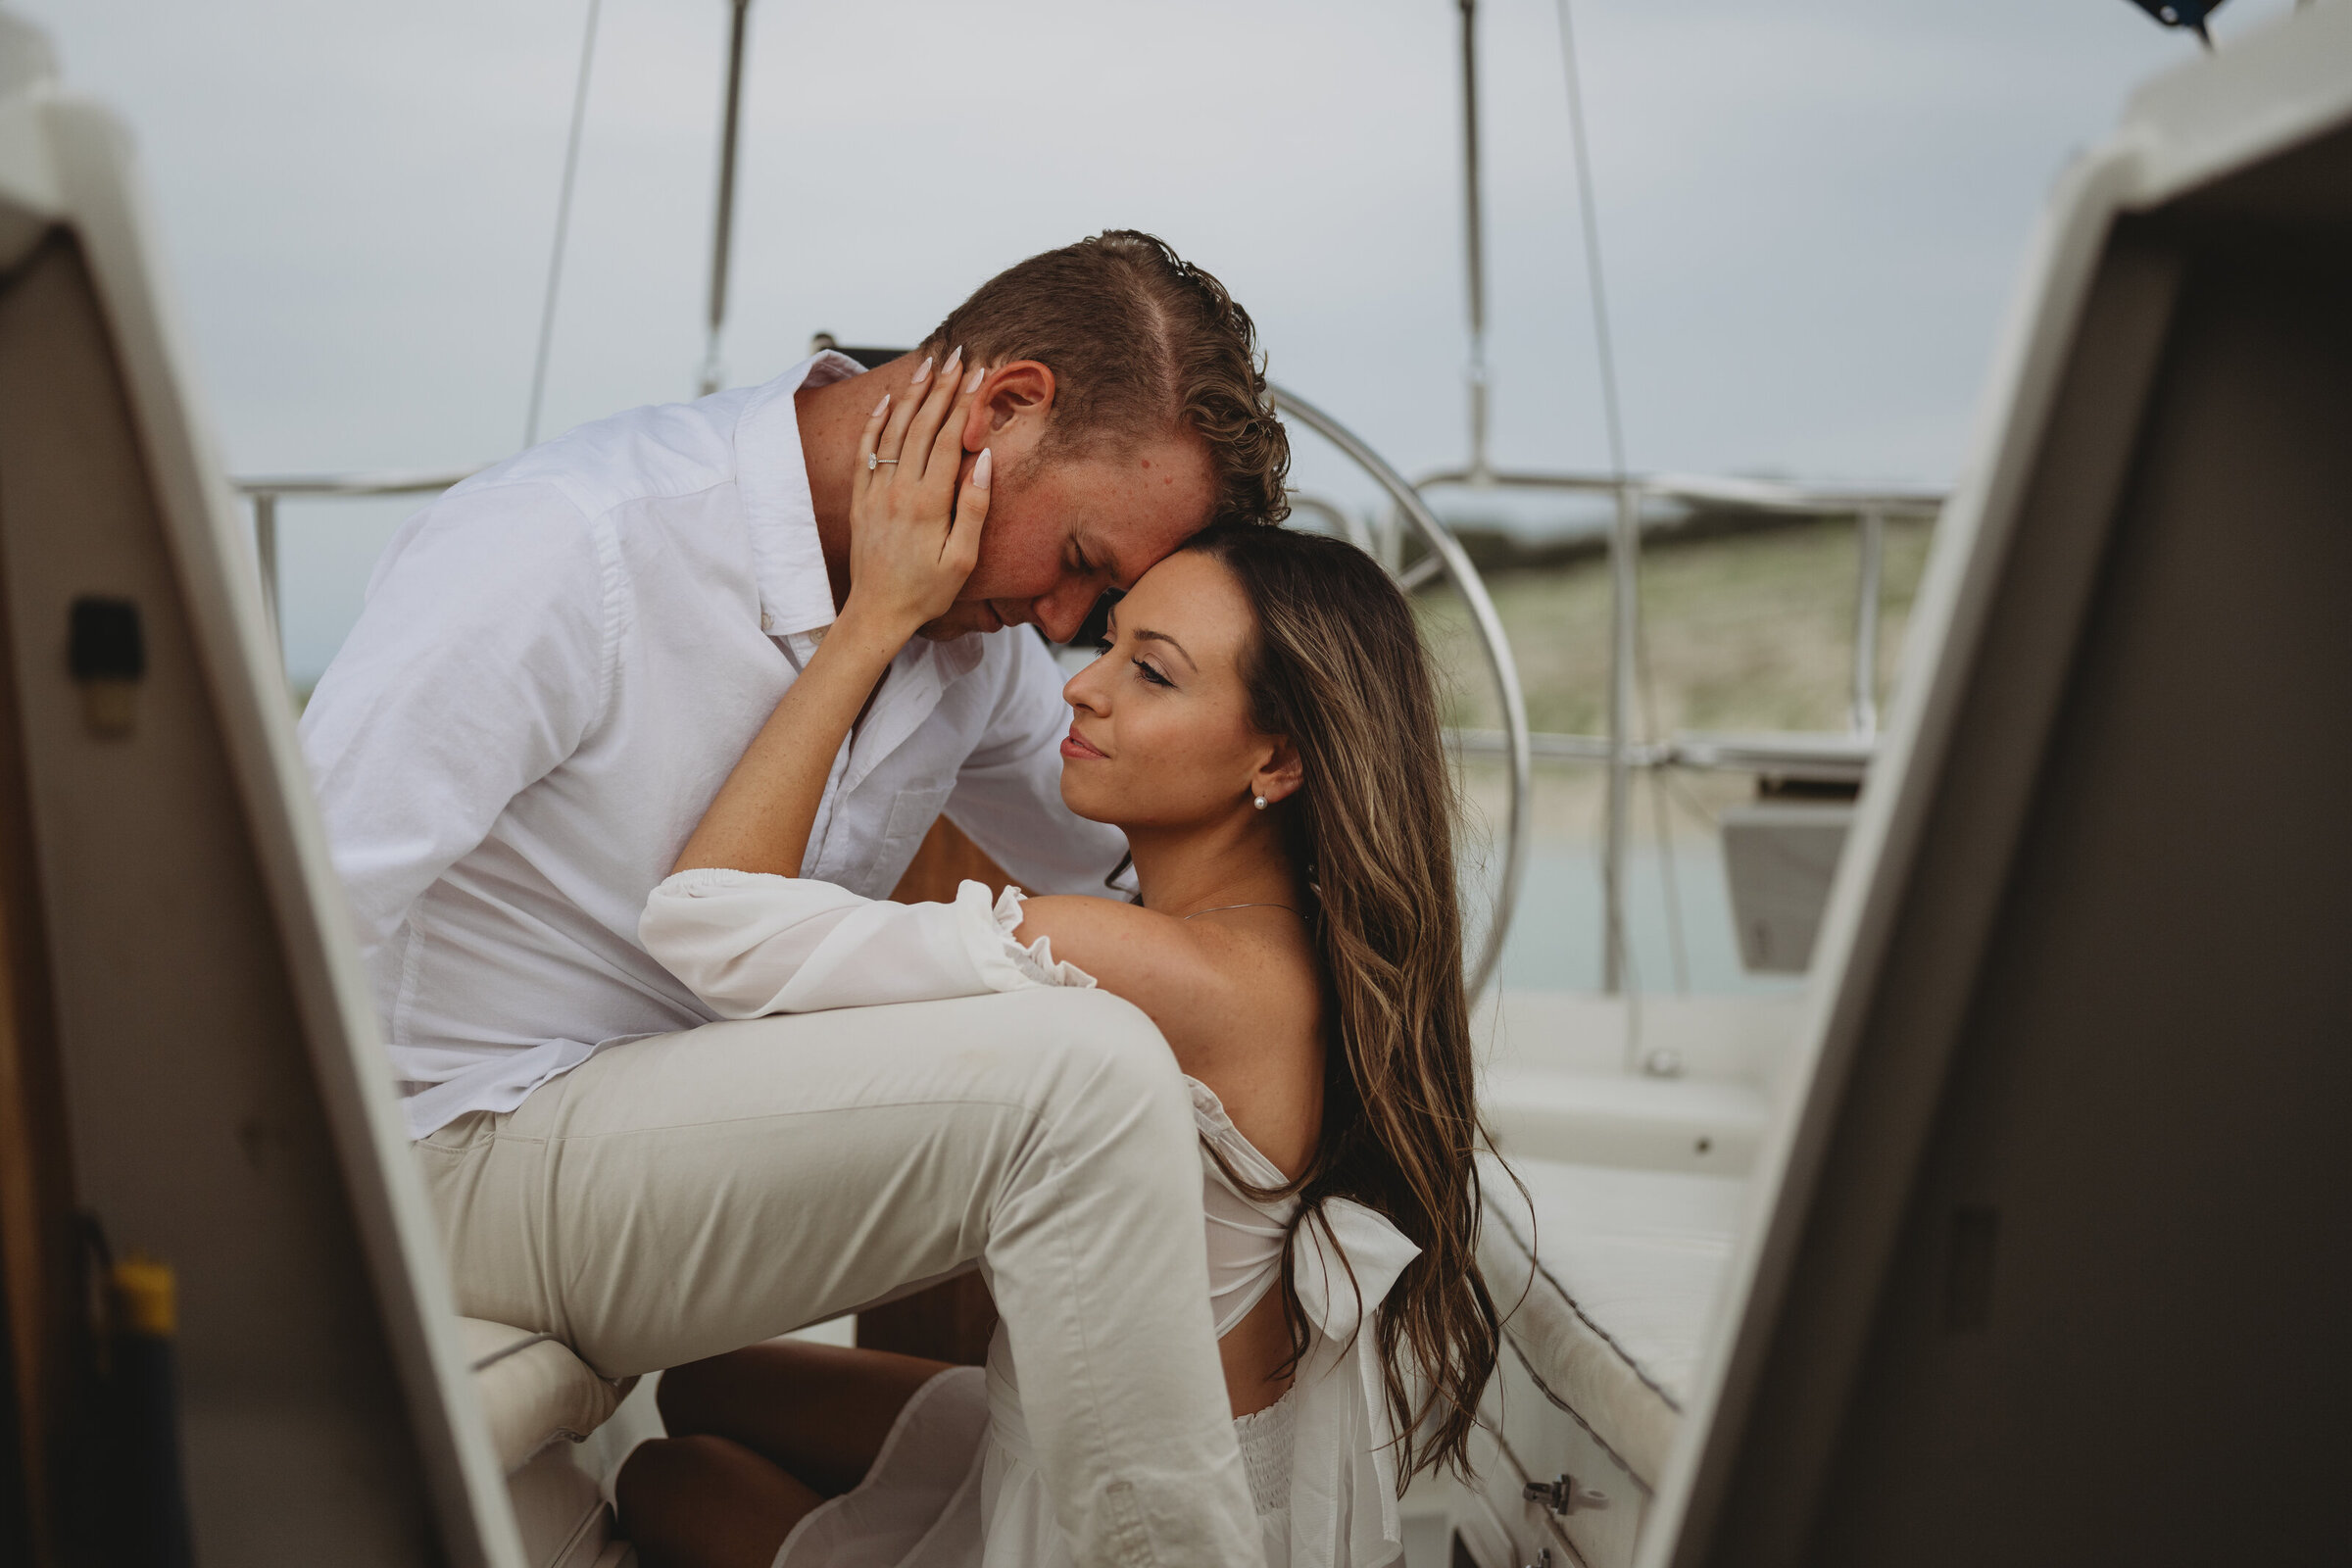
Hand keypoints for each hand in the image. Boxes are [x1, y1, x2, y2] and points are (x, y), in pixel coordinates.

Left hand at [843, 346, 991, 639]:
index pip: (947, 438)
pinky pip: (866, 449)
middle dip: (943, 386)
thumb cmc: (926, 590)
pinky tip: (889, 398)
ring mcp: (875, 491)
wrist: (877, 612)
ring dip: (913, 393)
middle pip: (922, 425)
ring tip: (928, 364)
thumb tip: (984, 458)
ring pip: (894, 430)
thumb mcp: (963, 559)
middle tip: (959, 356)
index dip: (965, 403)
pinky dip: (876, 420)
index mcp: (928, 503)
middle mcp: (898, 490)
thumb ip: (975, 507)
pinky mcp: (860, 498)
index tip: (980, 375)